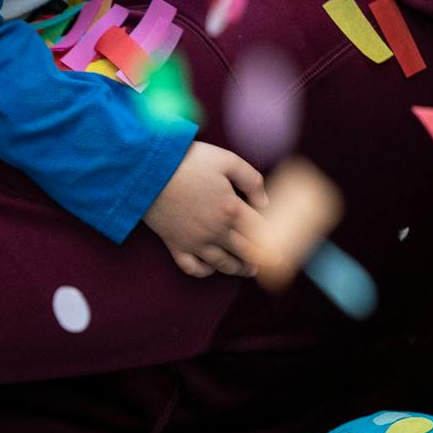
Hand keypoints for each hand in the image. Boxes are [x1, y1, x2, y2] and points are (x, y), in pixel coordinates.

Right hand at [142, 142, 268, 279]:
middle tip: (274, 261)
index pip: (261, 231)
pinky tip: (212, 268)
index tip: (283, 244)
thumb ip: (251, 180)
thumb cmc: (189, 162)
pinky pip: (193, 267)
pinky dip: (204, 271)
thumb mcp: (227, 160)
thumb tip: (264, 202)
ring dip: (239, 269)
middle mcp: (216, 230)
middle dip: (263, 258)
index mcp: (232, 209)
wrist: (149, 171)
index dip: (275, 239)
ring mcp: (195, 241)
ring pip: (222, 263)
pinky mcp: (175, 245)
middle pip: (245, 251)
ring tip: (249, 270)